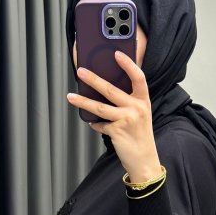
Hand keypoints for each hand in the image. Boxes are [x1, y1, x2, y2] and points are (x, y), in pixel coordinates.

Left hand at [66, 52, 161, 182]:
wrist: (144, 160)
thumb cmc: (140, 136)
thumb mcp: (139, 115)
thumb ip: (128, 102)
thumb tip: (104, 90)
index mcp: (143, 101)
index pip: (138, 77)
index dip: (128, 64)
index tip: (116, 54)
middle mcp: (137, 108)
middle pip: (111, 90)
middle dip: (93, 79)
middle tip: (81, 71)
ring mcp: (127, 120)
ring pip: (100, 107)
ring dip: (83, 101)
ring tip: (71, 96)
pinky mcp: (117, 131)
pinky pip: (100, 124)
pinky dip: (94, 124)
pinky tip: (92, 123)